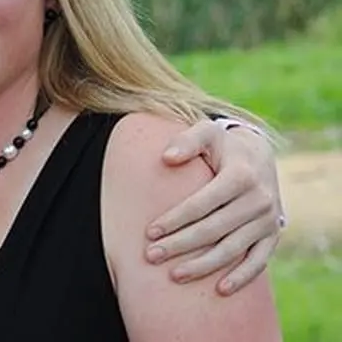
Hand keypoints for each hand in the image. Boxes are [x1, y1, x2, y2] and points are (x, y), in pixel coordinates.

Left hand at [144, 120, 283, 295]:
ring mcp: (267, 220)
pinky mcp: (273, 234)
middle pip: (213, 229)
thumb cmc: (222, 145)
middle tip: (151, 255)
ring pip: (232, 249)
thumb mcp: (206, 132)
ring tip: (174, 275)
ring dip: (203, 265)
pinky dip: (242, 276)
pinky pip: (258, 260)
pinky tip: (220, 290)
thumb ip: (186, 141)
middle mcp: (259, 200)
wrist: (258, 155)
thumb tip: (166, 158)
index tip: (149, 232)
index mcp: (241, 176)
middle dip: (180, 245)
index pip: (201, 204)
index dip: (174, 219)